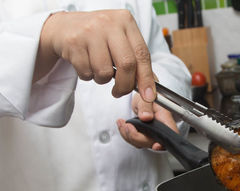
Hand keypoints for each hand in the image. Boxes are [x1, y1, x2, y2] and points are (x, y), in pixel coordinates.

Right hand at [34, 9, 155, 100]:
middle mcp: (109, 23)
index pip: (142, 54)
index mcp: (126, 21)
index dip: (147, 78)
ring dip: (102, 79)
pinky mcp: (73, 42)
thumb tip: (151, 87)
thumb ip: (136, 60)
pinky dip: (87, 75)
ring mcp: (90, 31)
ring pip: (105, 71)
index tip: (148, 96)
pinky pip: (87, 72)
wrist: (63, 27)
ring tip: (98, 69)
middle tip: (120, 92)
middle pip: (126, 64)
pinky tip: (85, 63)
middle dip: (125, 85)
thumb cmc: (97, 36)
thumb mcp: (120, 40)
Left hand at [116, 93, 177, 149]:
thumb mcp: (146, 97)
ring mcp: (152, 134)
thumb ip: (146, 106)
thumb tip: (146, 117)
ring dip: (129, 136)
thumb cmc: (148, 95)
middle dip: (137, 137)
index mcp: (165, 119)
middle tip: (127, 126)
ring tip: (122, 123)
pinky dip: (127, 134)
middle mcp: (161, 129)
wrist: (143, 96)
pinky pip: (135, 140)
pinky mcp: (144, 135)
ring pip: (142, 143)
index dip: (164, 143)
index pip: (170, 134)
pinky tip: (123, 126)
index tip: (156, 145)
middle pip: (152, 142)